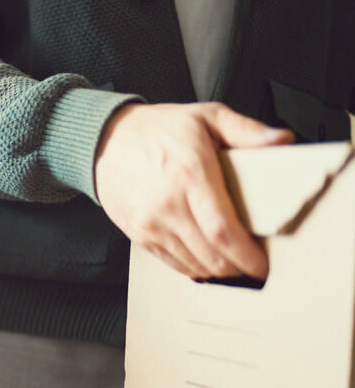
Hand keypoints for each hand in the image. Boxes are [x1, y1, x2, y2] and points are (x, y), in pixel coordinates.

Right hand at [94, 102, 292, 278]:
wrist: (106, 142)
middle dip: (238, 267)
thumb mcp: (206, 116)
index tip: (262, 264)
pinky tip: (206, 261)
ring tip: (232, 262)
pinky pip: (171, 263)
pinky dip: (193, 268)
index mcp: (190, 175)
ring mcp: (151, 223)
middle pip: (211, 255)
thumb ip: (246, 130)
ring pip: (193, 264)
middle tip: (253, 265)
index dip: (247, 255)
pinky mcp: (139, 234)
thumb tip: (281, 140)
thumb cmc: (156, 130)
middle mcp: (168, 204)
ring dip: (217, 270)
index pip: (223, 230)